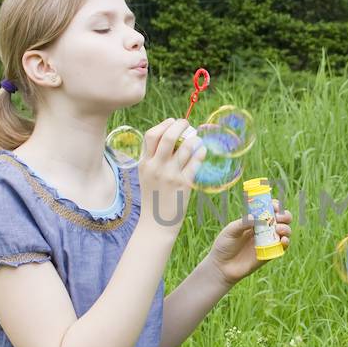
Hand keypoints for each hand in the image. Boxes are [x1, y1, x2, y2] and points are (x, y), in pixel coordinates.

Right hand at [137, 119, 205, 233]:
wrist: (156, 224)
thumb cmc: (154, 198)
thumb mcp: (146, 176)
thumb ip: (154, 158)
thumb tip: (171, 138)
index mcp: (144, 163)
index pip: (151, 135)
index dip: (164, 125)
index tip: (173, 122)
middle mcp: (156, 167)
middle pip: (168, 136)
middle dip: (180, 125)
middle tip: (187, 124)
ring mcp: (170, 175)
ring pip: (186, 147)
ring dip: (194, 139)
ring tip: (197, 139)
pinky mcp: (184, 184)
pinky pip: (196, 162)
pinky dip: (201, 153)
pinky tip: (202, 151)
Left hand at [207, 199, 292, 285]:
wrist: (222, 266)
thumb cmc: (224, 245)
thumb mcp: (230, 231)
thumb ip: (242, 223)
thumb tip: (254, 216)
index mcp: (255, 221)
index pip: (270, 209)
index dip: (275, 206)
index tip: (275, 205)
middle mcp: (264, 230)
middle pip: (281, 220)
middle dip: (285, 215)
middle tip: (279, 217)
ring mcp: (268, 242)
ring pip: (285, 232)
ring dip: (286, 228)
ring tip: (278, 229)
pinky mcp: (270, 254)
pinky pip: (282, 248)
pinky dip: (286, 242)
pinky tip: (283, 240)